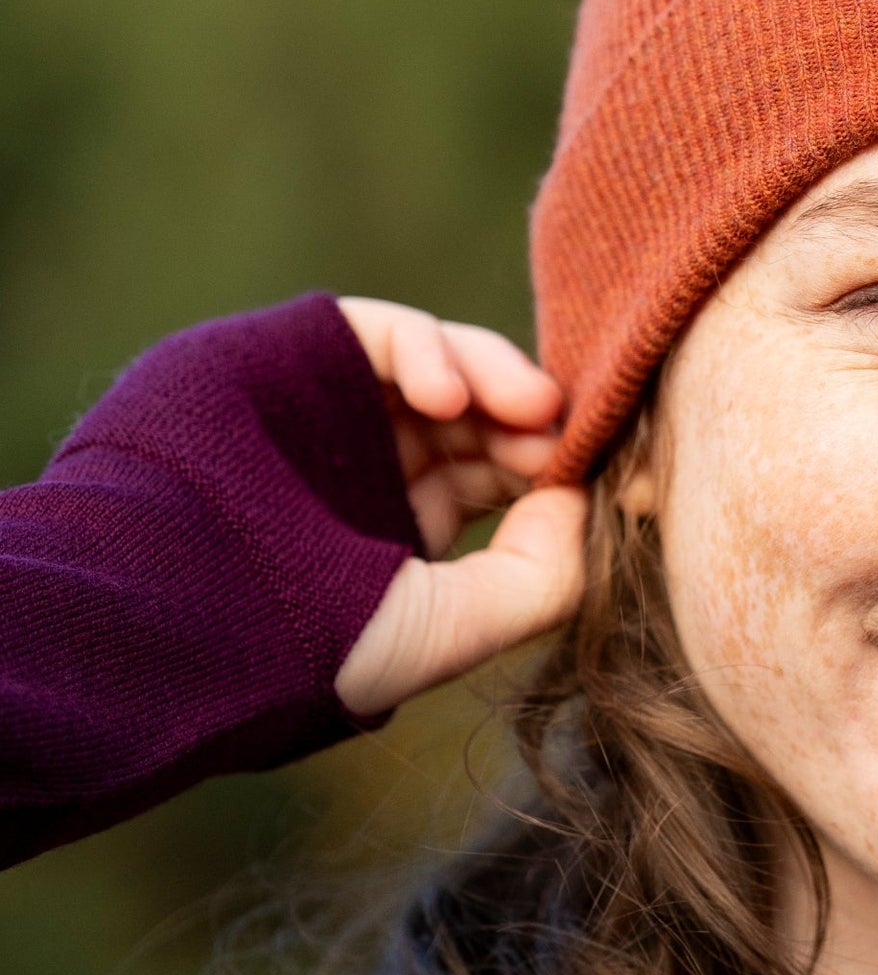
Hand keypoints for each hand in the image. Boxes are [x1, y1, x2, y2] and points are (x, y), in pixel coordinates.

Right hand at [331, 298, 586, 716]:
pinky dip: (431, 349)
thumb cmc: (316, 643)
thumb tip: (584, 500)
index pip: (494, 476)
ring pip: (439, 366)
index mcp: (394, 534)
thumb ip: (542, 576)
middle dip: (531, 424)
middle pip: (477, 416)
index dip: (549, 469)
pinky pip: (380, 332)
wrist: (183, 612)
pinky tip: (452, 399)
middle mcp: (362, 467)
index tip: (598, 479)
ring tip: (531, 411)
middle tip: (565, 439)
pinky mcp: (291, 355)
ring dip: (496, 379)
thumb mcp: (453, 628)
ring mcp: (326, 406)